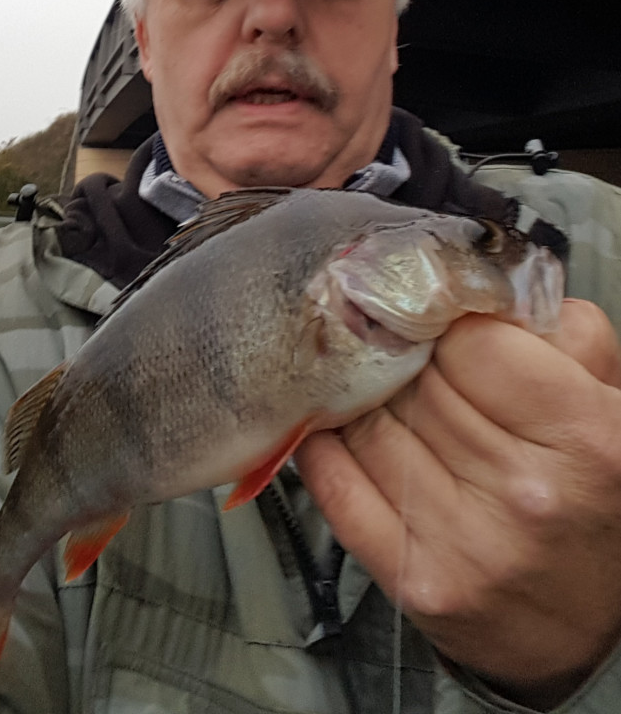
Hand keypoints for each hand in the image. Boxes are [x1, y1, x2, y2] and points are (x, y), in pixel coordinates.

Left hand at [297, 300, 620, 708]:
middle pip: (415, 379)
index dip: (444, 323)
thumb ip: (565, 335)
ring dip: (361, 396)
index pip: (468, 340)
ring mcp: (464, 542)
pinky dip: (325, 444)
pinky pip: (334, 482)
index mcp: (584, 436)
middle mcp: (525, 492)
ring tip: (377, 391)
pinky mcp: (414, 579)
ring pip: (367, 420)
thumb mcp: (610, 405)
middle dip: (402, 358)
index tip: (435, 323)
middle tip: (403, 355)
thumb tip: (480, 289)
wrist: (590, 628)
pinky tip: (338, 427)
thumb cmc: (594, 500)